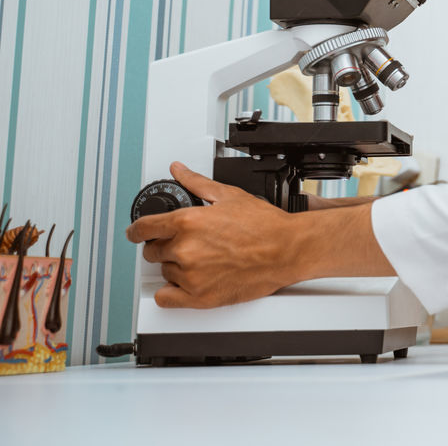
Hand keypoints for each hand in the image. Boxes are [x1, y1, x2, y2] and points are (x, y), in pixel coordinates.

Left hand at [126, 162, 298, 307]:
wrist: (287, 250)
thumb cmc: (265, 225)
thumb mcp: (229, 196)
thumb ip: (196, 183)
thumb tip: (179, 171)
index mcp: (187, 222)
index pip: (142, 228)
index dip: (137, 230)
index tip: (137, 233)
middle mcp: (185, 249)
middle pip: (153, 251)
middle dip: (166, 246)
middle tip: (189, 243)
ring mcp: (191, 275)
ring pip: (164, 273)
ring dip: (176, 267)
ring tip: (202, 260)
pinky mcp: (200, 297)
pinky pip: (166, 299)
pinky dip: (171, 292)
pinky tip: (185, 283)